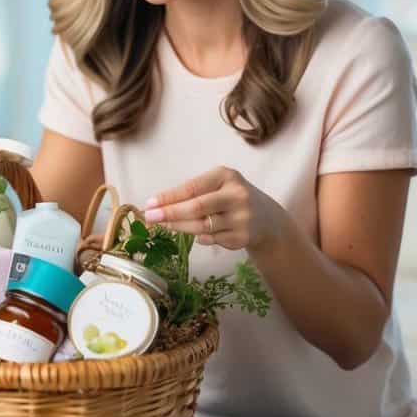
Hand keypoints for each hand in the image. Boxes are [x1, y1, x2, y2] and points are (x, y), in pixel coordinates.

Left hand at [142, 166, 283, 251]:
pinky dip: (199, 237)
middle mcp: (237, 195)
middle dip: (169, 213)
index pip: (192, 187)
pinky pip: (211, 240)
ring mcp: (242, 218)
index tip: (149, 204)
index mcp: (227, 176)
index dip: (169, 197)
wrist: (267, 219)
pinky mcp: (243, 238)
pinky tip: (194, 234)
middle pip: (196, 207)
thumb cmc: (232, 198)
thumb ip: (193, 193)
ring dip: (178, 227)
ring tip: (164, 225)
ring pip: (201, 226)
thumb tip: (157, 205)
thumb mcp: (218, 186)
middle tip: (149, 218)